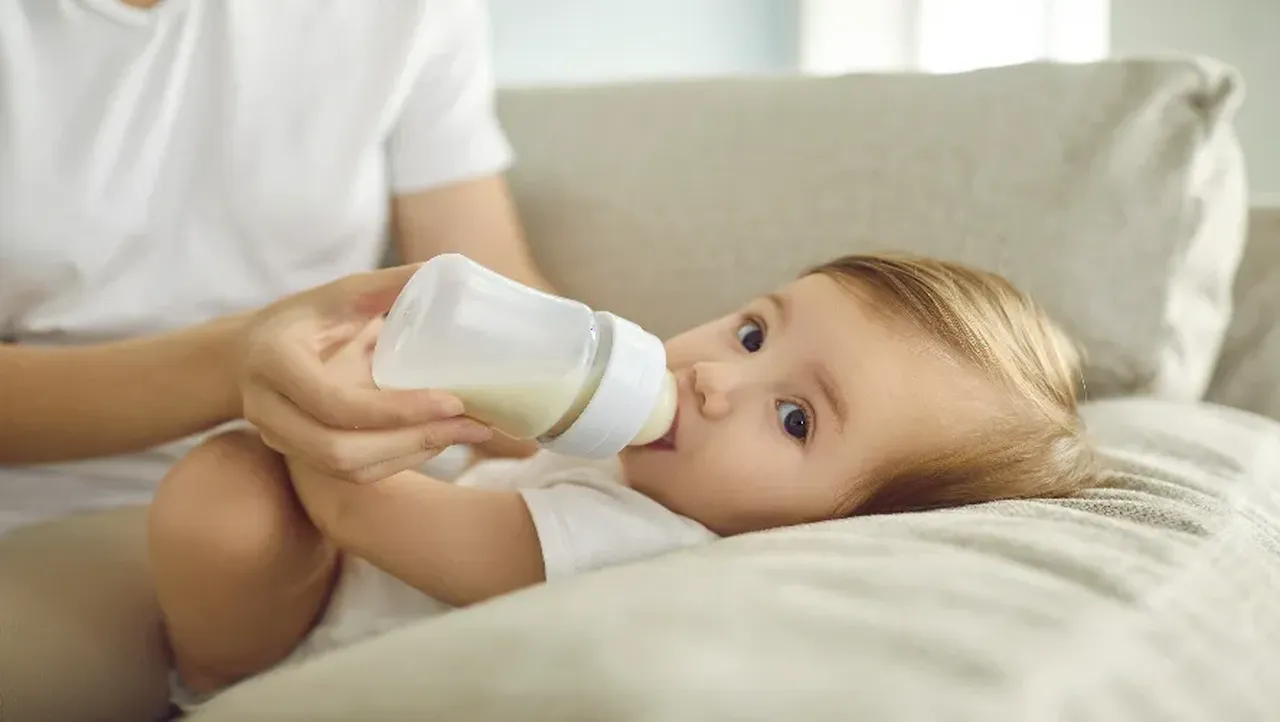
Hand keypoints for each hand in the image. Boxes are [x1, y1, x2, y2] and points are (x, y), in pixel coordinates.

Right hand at [237, 264, 493, 482]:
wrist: (250, 354)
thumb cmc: (303, 318)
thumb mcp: (338, 294)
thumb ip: (386, 285)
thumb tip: (443, 267)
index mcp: (275, 362)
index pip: (336, 404)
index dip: (397, 410)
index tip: (453, 401)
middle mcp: (268, 409)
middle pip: (340, 450)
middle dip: (412, 440)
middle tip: (472, 426)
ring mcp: (279, 439)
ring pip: (349, 469)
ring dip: (412, 455)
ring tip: (465, 434)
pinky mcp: (299, 456)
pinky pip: (352, 474)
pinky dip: (399, 460)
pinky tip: (437, 440)